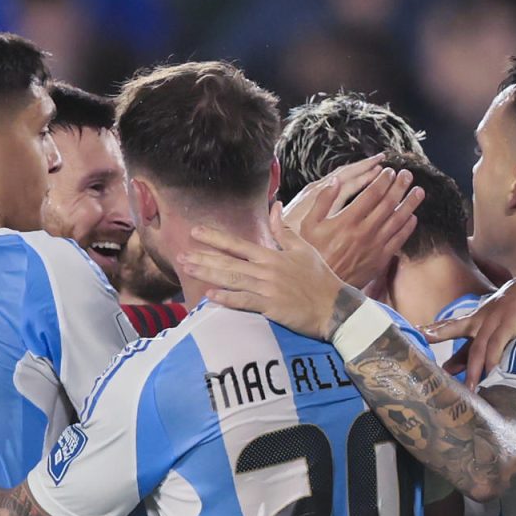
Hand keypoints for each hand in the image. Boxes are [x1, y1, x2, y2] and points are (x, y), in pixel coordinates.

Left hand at [179, 208, 347, 339]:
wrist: (334, 306)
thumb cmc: (320, 279)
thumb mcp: (304, 250)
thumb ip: (285, 230)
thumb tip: (276, 207)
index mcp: (273, 256)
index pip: (238, 244)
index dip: (215, 238)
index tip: (196, 232)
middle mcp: (266, 270)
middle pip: (229, 262)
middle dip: (204, 257)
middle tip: (180, 255)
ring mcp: (267, 289)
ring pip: (232, 279)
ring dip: (209, 274)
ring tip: (189, 270)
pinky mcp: (271, 307)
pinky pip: (244, 302)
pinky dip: (227, 299)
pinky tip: (210, 296)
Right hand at [282, 159, 422, 286]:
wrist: (323, 287)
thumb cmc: (314, 254)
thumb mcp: (308, 226)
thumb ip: (322, 201)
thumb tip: (335, 181)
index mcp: (347, 220)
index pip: (371, 194)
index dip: (383, 181)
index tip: (390, 172)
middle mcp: (364, 231)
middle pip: (388, 204)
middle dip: (400, 187)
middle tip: (408, 175)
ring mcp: (375, 246)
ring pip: (398, 220)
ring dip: (410, 204)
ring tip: (418, 191)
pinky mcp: (381, 259)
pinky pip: (399, 240)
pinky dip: (407, 227)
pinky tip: (412, 217)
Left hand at [422, 268, 515, 389]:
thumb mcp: (495, 325)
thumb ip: (474, 347)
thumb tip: (451, 368)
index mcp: (476, 317)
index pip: (450, 326)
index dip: (433, 332)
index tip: (415, 336)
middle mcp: (482, 317)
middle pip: (456, 329)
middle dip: (439, 337)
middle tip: (426, 350)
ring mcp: (496, 318)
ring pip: (479, 345)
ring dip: (473, 367)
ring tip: (469, 387)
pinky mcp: (512, 320)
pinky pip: (499, 342)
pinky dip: (494, 357)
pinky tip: (491, 371)